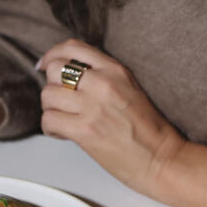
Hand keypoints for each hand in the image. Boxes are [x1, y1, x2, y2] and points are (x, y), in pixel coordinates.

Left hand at [37, 39, 184, 193]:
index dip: (52, 55)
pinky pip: (49, 120)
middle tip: (59, 101)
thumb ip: (102, 77)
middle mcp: (103, 83)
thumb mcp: (129, 88)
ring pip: (47, 95)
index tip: (45, 65)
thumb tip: (69, 75)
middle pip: (54, 70)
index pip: (72, 48)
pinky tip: (63, 134)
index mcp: (114, 70)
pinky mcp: (85, 131)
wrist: (161, 158)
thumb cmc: (148, 130)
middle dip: (52, 86)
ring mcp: (93, 107)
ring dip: (51, 109)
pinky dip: (51, 129)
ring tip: (64, 120)